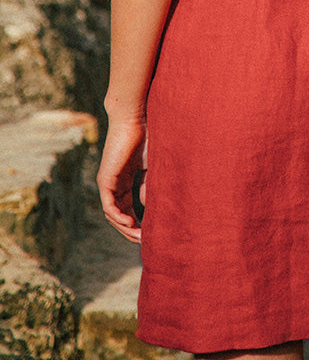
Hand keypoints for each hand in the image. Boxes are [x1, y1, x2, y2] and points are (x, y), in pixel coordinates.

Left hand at [97, 116, 146, 243]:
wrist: (136, 118)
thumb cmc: (147, 136)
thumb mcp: (152, 167)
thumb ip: (150, 186)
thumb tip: (151, 208)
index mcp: (124, 181)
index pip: (127, 208)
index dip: (137, 222)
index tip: (150, 232)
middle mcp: (113, 184)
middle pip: (118, 215)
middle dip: (131, 230)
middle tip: (144, 241)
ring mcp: (108, 182)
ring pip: (112, 214)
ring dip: (125, 227)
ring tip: (140, 235)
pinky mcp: (105, 179)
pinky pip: (108, 205)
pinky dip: (118, 217)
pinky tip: (131, 223)